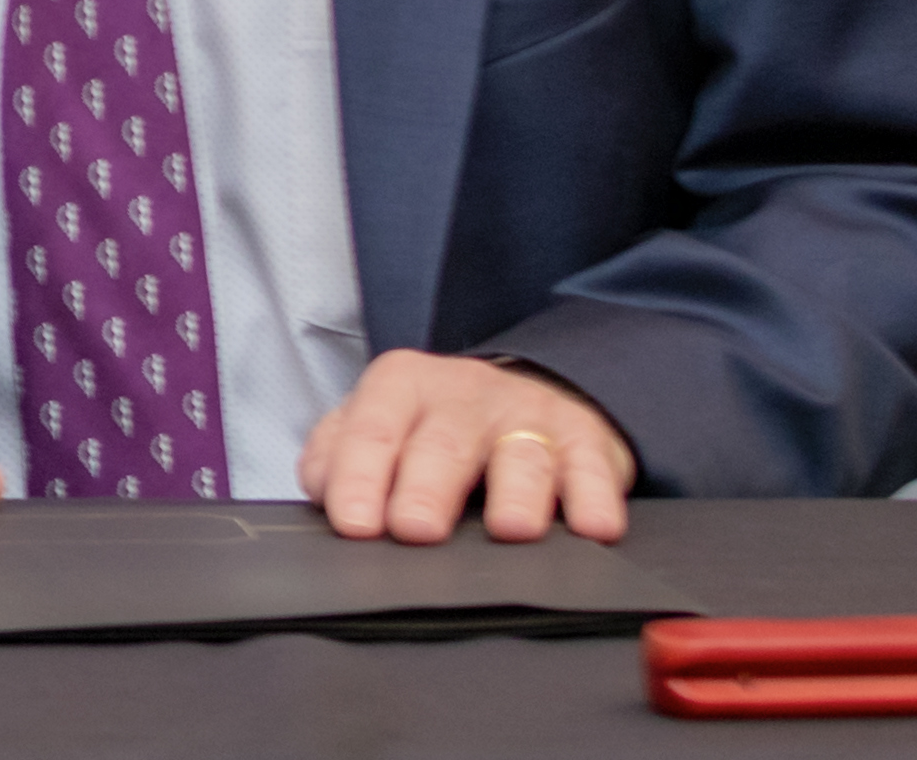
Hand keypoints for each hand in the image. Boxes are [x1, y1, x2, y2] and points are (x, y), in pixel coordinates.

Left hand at [296, 353, 633, 543]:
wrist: (523, 396)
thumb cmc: (435, 427)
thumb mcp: (381, 425)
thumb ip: (338, 454)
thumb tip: (322, 492)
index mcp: (403, 386)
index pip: (373, 429)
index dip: (360, 477)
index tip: (354, 523)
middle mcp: (466, 395)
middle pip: (444, 443)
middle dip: (427, 488)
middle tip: (415, 530)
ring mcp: (529, 417)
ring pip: (522, 455)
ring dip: (517, 494)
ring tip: (510, 530)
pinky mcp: (587, 444)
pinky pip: (594, 472)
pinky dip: (594, 499)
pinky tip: (592, 527)